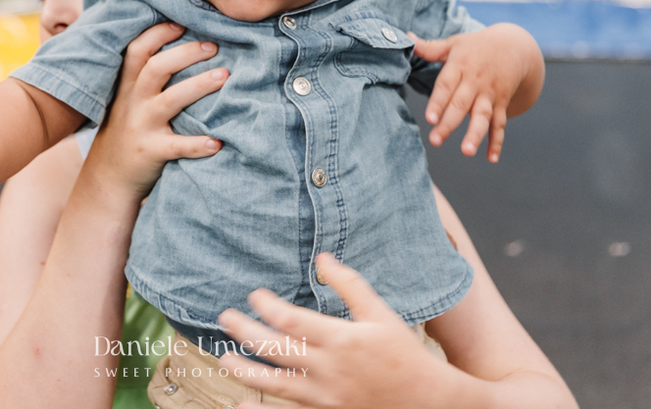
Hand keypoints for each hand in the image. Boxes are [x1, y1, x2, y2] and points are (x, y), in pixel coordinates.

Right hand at [85, 22, 227, 198]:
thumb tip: (182, 48)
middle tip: (214, 46)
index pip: (137, 50)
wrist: (107, 179)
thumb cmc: (126, 133)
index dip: (158, 33)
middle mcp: (133, 103)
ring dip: (199, 85)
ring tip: (224, 76)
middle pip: (156, 68)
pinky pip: (177, 146)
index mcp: (127, 87)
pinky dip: (197, 144)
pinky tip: (217, 142)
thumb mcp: (125, 102)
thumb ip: (144, 79)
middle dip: (186, 53)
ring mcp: (142, 127)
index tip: (182, 23)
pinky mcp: (151, 152)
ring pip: (170, 100)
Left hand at [217, 253, 458, 408]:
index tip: (254, 295)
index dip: (267, 306)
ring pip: (275, 384)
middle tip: (225, 317)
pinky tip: (239, 407)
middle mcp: (329, 369)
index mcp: (341, 340)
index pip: (291, 320)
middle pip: (276, 349)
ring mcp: (325, 397)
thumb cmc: (403, 353)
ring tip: (223, 358)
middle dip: (245, 331)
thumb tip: (322, 258)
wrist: (426, 401)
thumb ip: (350, 285)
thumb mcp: (380, 313)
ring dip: (245, 370)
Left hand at [408, 24, 537, 161]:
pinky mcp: (501, 104)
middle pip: (462, 105)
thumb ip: (430, 47)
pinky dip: (497, 142)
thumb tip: (407, 38)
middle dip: (449, 124)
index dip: (438, 102)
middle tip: (436, 140)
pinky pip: (500, 124)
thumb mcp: (455, 43)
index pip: (447, 85)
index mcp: (461, 66)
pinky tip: (492, 159)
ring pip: (483, 116)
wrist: (515, 46)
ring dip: (476, 135)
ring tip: (467, 152)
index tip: (429, 118)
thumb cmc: (477, 45)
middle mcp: (476, 82)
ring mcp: (490, 94)